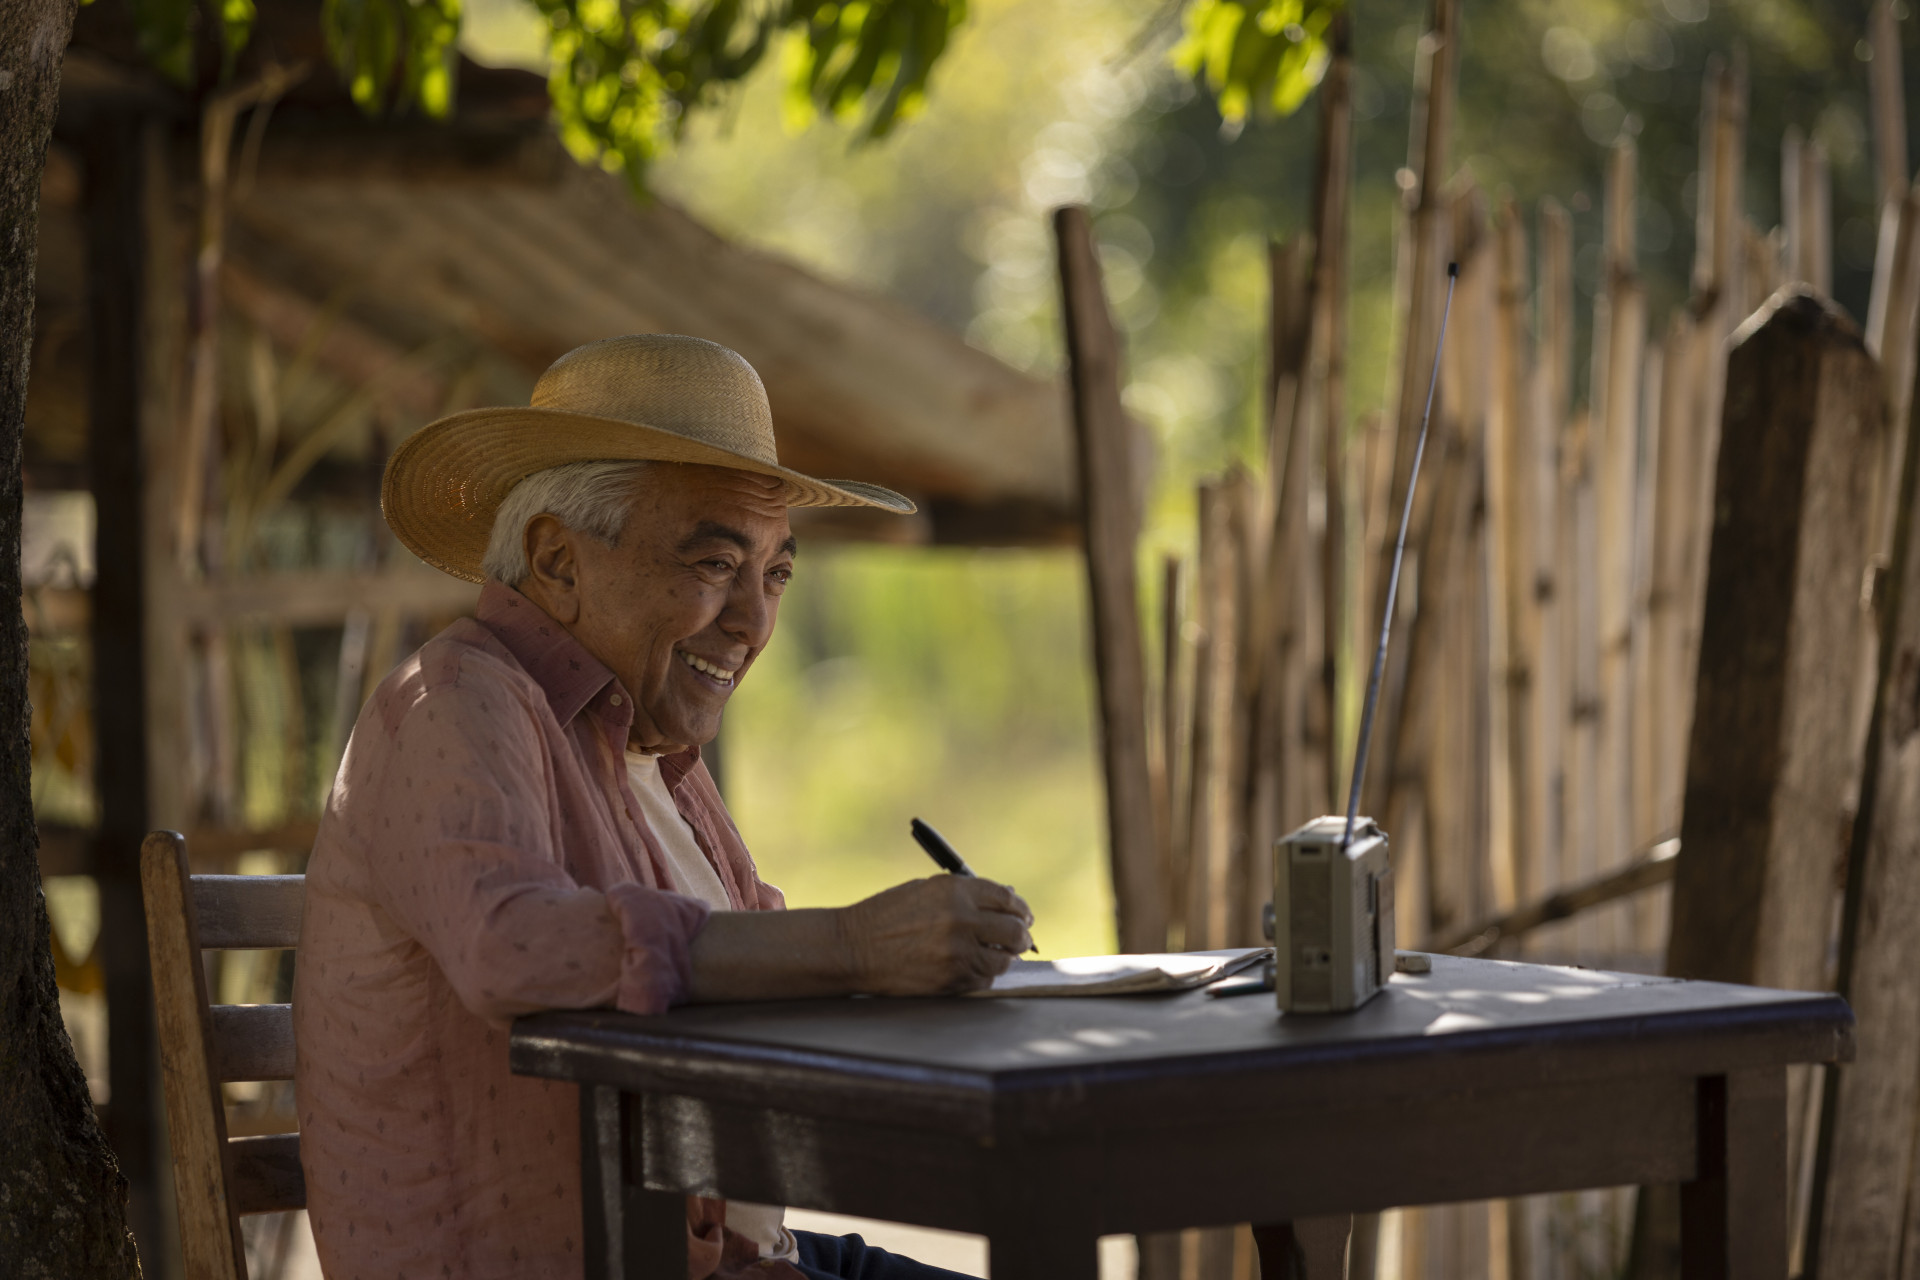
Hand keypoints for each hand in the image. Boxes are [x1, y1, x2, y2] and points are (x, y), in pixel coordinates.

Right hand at [837, 876, 1034, 995]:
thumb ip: (965, 896)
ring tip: (993, 954)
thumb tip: (1005, 904)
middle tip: (1020, 938)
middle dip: (1021, 935)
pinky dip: (981, 974)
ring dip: (1002, 957)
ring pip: (1003, 960)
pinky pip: (983, 980)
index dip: (1019, 908)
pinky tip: (969, 967)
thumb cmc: (887, 915)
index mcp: (955, 891)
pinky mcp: (951, 980)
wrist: (854, 948)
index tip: (1023, 915)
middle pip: (1014, 931)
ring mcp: (957, 953)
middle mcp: (960, 920)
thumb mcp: (925, 891)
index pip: (1006, 898)